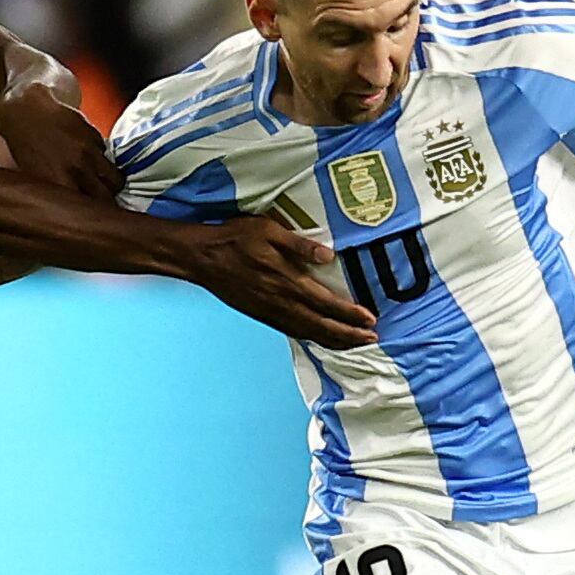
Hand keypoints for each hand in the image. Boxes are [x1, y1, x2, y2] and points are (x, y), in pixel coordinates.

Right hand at [185, 218, 378, 347]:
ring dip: (333, 340)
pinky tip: (321, 339)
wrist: (203, 258)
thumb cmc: (235, 238)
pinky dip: (311, 338)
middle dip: (349, 334)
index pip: (327, 303)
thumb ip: (299, 244)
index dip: (350, 314)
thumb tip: (327, 255)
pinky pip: (292, 331)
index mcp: (287, 280)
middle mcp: (281, 302)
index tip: (370, 319)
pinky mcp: (262, 315)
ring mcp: (271, 312)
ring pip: (308, 333)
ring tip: (354, 344)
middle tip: (371, 338)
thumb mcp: (268, 230)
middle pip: (322, 325)